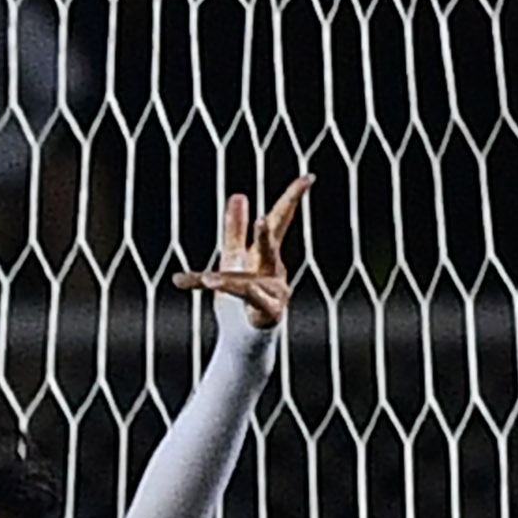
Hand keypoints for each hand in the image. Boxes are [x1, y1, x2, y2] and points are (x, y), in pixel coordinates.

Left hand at [173, 174, 309, 330]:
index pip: (280, 222)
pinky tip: (235, 294)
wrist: (244, 340)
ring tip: (208, 281)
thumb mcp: (233, 259)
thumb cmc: (242, 298)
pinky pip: (254, 306)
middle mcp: (273, 271)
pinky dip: (244, 300)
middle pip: (270, 250)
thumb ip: (234, 230)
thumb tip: (238, 194)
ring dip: (228, 283)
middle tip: (261, 221)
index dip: (292, 200)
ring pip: (249, 283)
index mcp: (265, 255)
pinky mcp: (269, 316)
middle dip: (266, 237)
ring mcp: (274, 294)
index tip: (309, 177)